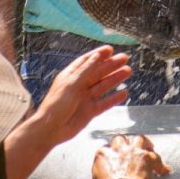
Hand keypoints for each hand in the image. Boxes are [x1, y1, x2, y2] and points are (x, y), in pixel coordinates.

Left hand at [4, 47, 131, 178]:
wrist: (51, 129)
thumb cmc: (57, 104)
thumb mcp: (71, 84)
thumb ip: (86, 71)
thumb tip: (97, 56)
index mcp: (72, 76)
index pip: (87, 61)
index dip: (98, 54)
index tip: (110, 49)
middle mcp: (80, 85)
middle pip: (98, 72)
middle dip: (111, 65)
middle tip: (125, 58)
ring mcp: (86, 98)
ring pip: (103, 86)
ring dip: (115, 78)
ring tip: (128, 71)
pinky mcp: (90, 111)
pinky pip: (105, 103)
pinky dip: (114, 98)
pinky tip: (124, 93)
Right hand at [78, 134, 170, 178]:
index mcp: (102, 154)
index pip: (105, 148)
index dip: (110, 154)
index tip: (113, 159)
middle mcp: (118, 149)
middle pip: (121, 139)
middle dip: (125, 143)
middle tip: (129, 149)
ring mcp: (133, 151)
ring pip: (139, 139)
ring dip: (144, 143)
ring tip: (148, 147)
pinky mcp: (147, 157)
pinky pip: (156, 157)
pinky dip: (160, 164)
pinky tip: (164, 170)